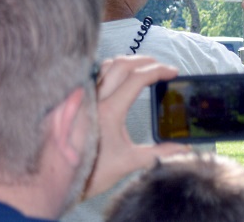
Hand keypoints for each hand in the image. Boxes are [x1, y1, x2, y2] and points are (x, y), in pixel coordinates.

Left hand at [82, 56, 188, 198]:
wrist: (58, 182)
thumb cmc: (92, 172)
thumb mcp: (130, 162)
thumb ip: (161, 153)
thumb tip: (185, 150)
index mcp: (108, 111)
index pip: (137, 78)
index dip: (158, 71)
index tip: (173, 72)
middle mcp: (93, 100)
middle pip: (122, 64)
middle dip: (145, 61)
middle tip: (161, 67)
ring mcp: (82, 99)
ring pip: (105, 66)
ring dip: (127, 63)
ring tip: (142, 69)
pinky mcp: (76, 103)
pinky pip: (93, 76)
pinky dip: (110, 70)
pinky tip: (119, 78)